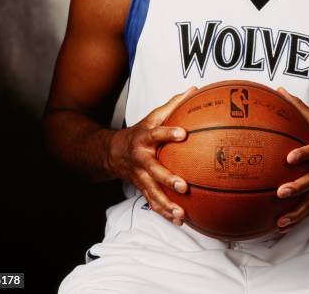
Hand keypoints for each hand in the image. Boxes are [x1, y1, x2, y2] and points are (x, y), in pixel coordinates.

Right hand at [106, 86, 198, 225]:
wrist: (113, 151)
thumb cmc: (141, 131)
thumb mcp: (154, 116)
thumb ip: (174, 104)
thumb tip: (195, 90)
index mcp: (145, 138)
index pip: (157, 133)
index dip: (169, 133)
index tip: (183, 134)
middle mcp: (141, 159)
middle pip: (154, 170)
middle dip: (168, 178)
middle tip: (183, 185)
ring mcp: (140, 176)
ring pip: (152, 192)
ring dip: (166, 204)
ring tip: (181, 213)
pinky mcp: (141, 188)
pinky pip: (153, 202)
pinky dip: (164, 212)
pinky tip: (179, 220)